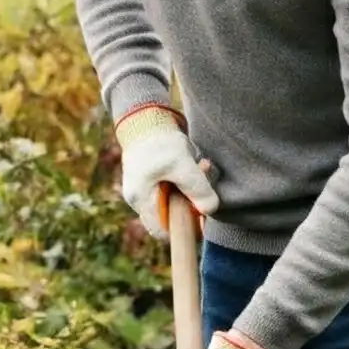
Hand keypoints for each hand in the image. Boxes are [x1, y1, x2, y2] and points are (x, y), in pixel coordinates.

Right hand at [115, 105, 218, 238]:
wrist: (145, 116)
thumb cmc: (160, 142)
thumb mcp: (183, 165)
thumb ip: (198, 189)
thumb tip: (210, 210)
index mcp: (140, 199)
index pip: (161, 231)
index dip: (182, 230)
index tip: (201, 219)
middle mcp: (138, 197)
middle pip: (169, 216)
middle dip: (190, 204)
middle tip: (205, 188)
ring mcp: (144, 187)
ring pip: (173, 200)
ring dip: (191, 189)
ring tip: (201, 168)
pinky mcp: (152, 177)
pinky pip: (172, 187)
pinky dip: (186, 179)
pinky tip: (196, 163)